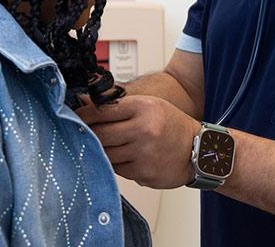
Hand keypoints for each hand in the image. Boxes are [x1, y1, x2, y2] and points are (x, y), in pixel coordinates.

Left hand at [75, 95, 201, 188]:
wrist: (200, 149)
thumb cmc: (170, 124)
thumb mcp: (148, 105)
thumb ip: (116, 105)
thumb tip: (83, 101)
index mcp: (143, 107)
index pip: (101, 110)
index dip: (83, 114)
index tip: (74, 116)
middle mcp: (144, 130)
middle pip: (100, 134)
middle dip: (87, 135)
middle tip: (81, 133)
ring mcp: (144, 153)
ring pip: (106, 154)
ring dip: (101, 151)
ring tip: (104, 145)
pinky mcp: (144, 173)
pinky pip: (117, 169)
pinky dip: (116, 164)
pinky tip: (123, 157)